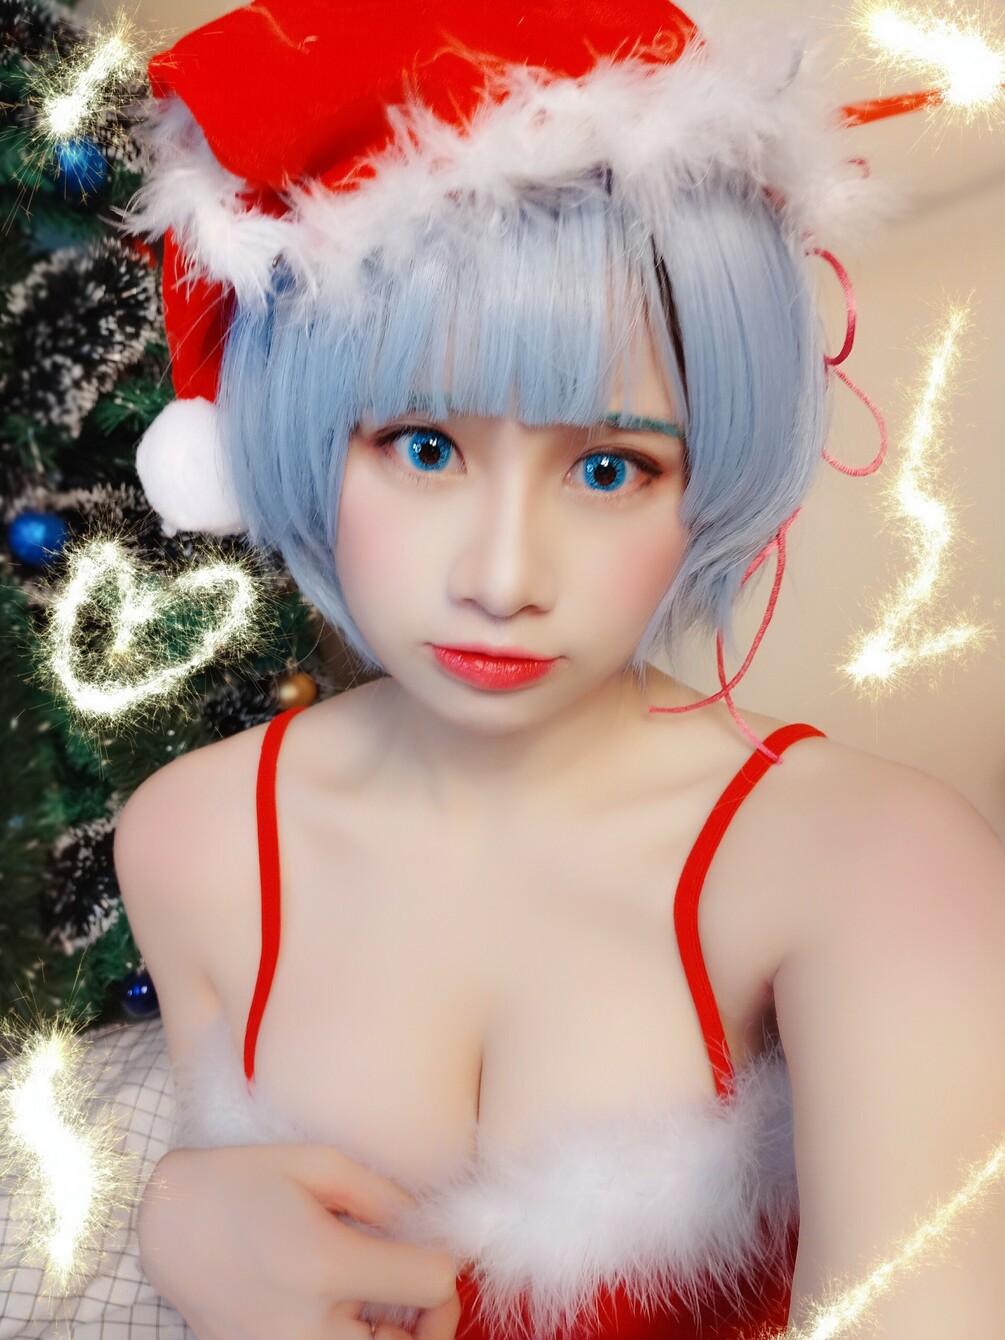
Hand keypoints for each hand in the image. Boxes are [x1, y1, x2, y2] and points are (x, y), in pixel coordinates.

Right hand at [137, 1143, 460, 1339]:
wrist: (167, 1224)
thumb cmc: (245, 1180)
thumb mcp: (319, 1163)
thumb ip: (384, 1196)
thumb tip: (434, 1227)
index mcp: (325, 1264)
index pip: (432, 1285)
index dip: (447, 1260)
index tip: (434, 1241)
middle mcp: (308, 1327)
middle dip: (435, 1315)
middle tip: (420, 1280)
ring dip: (400, 1337)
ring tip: (385, 1298)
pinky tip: (351, 1315)